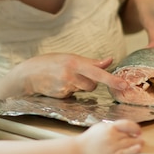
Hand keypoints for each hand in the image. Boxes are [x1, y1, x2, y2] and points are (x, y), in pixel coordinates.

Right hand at [10, 53, 129, 97]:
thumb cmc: (50, 63)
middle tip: (77, 75)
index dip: (112, 79)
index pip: (97, 72)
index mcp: (74, 62)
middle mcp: (70, 74)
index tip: (124, 85)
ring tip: (65, 79)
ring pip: (84, 90)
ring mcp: (65, 87)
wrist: (28, 74)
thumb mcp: (69, 57)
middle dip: (89, 82)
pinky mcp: (61, 96)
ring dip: (79, 86)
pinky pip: (73, 96)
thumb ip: (90, 62)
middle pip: (93, 84)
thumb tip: (109, 60)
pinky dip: (69, 91)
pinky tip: (59, 85)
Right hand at [78, 119, 142, 153]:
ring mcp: (112, 147)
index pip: (126, 124)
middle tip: (140, 137)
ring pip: (129, 143)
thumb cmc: (88, 139)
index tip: (138, 130)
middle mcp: (111, 136)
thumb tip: (121, 126)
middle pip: (129, 135)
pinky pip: (125, 153)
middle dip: (136, 136)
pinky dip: (133, 150)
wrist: (79, 150)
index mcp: (108, 127)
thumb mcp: (99, 127)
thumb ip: (110, 126)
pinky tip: (138, 149)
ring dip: (137, 143)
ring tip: (140, 143)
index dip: (134, 127)